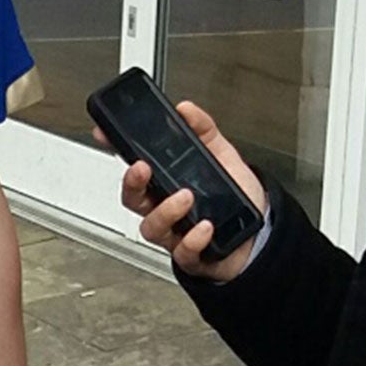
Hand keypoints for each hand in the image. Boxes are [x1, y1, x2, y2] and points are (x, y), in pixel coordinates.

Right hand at [107, 101, 265, 281]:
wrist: (261, 231)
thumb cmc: (235, 197)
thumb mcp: (220, 154)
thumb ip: (203, 130)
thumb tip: (186, 109)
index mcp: (166, 182)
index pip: (133, 165)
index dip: (116, 150)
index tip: (105, 134)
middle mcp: (164, 208)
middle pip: (133, 198)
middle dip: (131, 182)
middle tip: (142, 168)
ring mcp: (175, 233)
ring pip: (152, 227)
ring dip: (166, 211)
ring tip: (186, 196)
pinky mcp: (193, 255)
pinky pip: (183, 252)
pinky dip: (192, 240)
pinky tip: (205, 226)